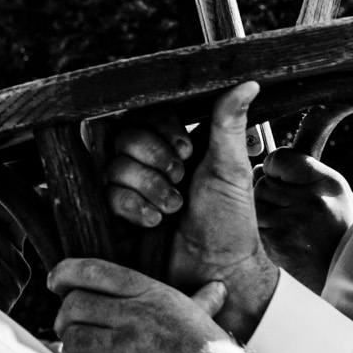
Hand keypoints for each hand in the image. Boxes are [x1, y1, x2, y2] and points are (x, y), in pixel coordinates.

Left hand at [49, 256, 285, 352]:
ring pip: (71, 340)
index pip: (94, 271)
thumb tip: (215, 288)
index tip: (55, 281)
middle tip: (67, 326)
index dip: (66, 273)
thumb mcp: (207, 325)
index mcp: (156, 296)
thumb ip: (198, 303)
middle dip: (65, 315)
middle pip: (74, 306)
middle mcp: (135, 319)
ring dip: (71, 347)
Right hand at [102, 82, 284, 338]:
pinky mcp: (115, 214)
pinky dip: (131, 206)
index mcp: (176, 143)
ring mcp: (130, 188)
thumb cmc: (231, 222)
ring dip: (146, 185)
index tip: (187, 150)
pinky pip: (105, 195)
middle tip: (180, 179)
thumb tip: (247, 82)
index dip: (161, 128)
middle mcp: (149, 161)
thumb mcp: (232, 168)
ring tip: (173, 207)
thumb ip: (229, 123)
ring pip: (112, 165)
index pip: (146, 112)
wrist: (217, 271)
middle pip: (122, 134)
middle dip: (153, 158)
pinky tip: (154, 221)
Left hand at [254, 149, 352, 292]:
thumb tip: (261, 167)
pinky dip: (260, 231)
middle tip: (280, 205)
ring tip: (281, 223)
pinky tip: (278, 238)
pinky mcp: (276, 245)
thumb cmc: (338, 232)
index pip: (281, 159)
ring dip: (260, 212)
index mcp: (326, 184)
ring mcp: (291, 224)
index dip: (272, 165)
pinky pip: (254, 228)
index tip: (274, 172)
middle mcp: (309, 202)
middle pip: (262, 183)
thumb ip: (302, 174)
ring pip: (254, 205)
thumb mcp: (334, 194)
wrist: (348, 276)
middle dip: (265, 191)